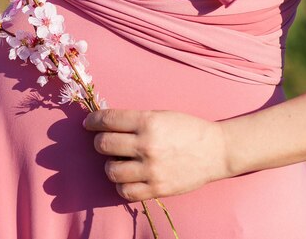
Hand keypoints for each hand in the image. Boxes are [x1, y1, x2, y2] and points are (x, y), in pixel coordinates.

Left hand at [83, 109, 229, 200]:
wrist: (217, 150)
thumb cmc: (187, 129)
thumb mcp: (160, 115)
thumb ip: (135, 120)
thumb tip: (105, 123)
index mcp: (147, 122)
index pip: (107, 120)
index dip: (92, 121)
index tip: (88, 123)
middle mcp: (147, 145)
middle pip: (104, 145)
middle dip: (99, 141)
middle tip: (105, 141)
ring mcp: (151, 169)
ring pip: (111, 170)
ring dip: (110, 164)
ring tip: (118, 161)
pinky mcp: (157, 188)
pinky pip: (125, 191)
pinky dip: (121, 184)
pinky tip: (126, 177)